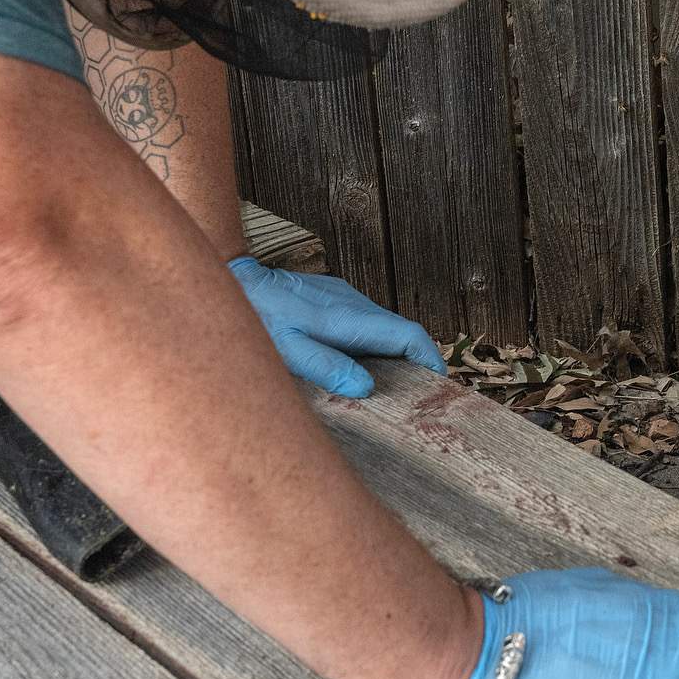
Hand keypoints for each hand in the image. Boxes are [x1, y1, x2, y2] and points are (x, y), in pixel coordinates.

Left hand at [227, 257, 446, 397]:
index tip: (439, 385)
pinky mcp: (337, 300)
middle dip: (416, 364)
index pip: (408, 335)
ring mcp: (347, 300)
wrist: (240, 280)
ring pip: (384, 330)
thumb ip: (327, 368)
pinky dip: (375, 347)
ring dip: (394, 356)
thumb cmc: (260, 318)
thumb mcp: (288, 351)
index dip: (430, 359)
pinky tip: (359, 368)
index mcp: (350, 319)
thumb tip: (366, 389)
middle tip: (419, 398)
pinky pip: (367, 325)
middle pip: (401, 334)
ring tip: (391, 390)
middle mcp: (355, 305)